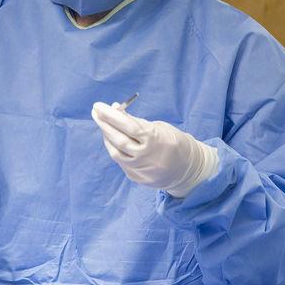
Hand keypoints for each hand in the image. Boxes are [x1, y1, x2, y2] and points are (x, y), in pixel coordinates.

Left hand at [91, 102, 217, 197]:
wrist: (189, 170)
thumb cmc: (175, 142)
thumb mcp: (160, 128)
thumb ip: (137, 122)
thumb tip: (115, 111)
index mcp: (155, 139)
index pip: (127, 125)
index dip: (110, 115)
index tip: (98, 106)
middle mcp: (147, 156)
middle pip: (118, 139)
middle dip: (104, 124)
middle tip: (95, 113)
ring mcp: (141, 170)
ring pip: (115, 153)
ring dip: (107, 137)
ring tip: (103, 125)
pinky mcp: (138, 178)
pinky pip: (121, 162)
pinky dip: (115, 149)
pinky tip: (113, 140)